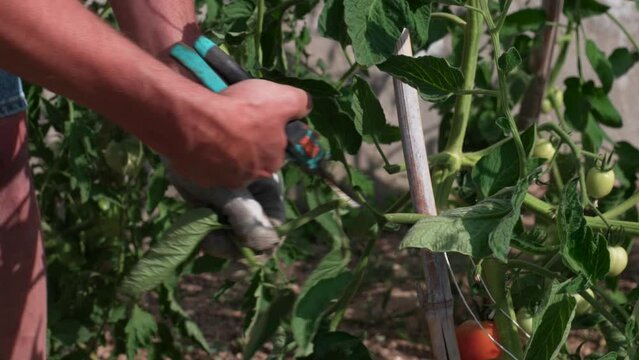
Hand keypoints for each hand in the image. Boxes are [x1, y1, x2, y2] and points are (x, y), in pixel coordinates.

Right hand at [165, 79, 311, 188]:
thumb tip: (305, 108)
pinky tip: (201, 140)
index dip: (269, 132)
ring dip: (227, 150)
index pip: (277, 148)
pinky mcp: (202, 179)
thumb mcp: (283, 97)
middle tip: (236, 123)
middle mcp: (252, 177)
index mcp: (274, 162)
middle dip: (248, 144)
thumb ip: (300, 103)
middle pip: (254, 159)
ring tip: (216, 130)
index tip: (256, 119)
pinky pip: (208, 167)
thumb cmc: (244, 109)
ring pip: (231, 164)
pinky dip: (206, 156)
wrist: (196, 121)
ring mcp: (225, 180)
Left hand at [166, 163, 284, 258]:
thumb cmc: (206, 157)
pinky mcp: (217, 212)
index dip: (258, 249)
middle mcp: (257, 205)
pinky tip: (199, 234)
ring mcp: (236, 210)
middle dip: (234, 248)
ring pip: (235, 242)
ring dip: (219, 243)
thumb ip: (246, 216)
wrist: (177, 141)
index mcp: (269, 195)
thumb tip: (265, 245)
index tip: (237, 258)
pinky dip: (208, 239)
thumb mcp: (228, 188)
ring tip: (202, 234)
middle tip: (210, 244)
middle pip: (255, 241)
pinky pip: (218, 236)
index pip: (274, 232)